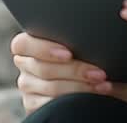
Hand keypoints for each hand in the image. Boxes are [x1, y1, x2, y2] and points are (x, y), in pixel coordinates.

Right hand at [10, 32, 126, 113]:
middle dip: (75, 70)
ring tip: (102, 84)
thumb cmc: (93, 58)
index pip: (23, 44)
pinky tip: (94, 96)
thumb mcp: (86, 44)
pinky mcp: (34, 105)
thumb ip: (83, 35)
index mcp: (32, 44)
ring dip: (80, 86)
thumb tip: (101, 21)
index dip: (43, 49)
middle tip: (99, 73)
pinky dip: (75, 101)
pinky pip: (51, 105)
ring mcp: (29, 86)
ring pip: (50, 87)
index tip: (69, 54)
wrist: (104, 83)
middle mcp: (26, 64)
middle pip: (42, 68)